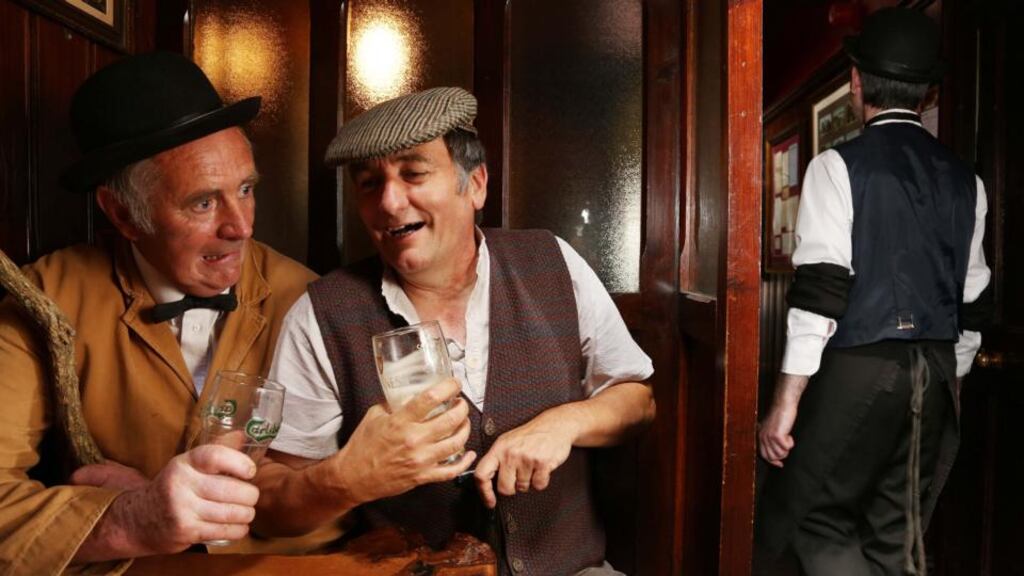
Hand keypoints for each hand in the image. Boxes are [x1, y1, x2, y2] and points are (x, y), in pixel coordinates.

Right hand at [74, 444, 259, 559]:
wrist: (138, 519)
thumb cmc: (174, 487)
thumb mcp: (189, 464)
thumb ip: (216, 450)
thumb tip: (243, 435)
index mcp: (184, 463)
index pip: (215, 456)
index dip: (239, 462)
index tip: (251, 471)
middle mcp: (181, 484)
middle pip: (231, 489)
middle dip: (250, 495)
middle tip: (252, 497)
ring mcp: (182, 510)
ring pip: (231, 513)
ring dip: (247, 514)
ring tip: (247, 512)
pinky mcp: (186, 531)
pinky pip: (224, 531)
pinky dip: (238, 530)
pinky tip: (239, 526)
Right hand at [331, 377, 475, 504]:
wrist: (353, 477)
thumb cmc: (362, 446)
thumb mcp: (374, 416)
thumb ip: (393, 404)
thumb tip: (408, 393)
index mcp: (401, 422)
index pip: (431, 399)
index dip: (448, 387)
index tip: (454, 383)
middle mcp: (414, 440)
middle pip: (451, 420)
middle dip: (462, 408)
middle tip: (461, 403)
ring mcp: (421, 460)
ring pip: (456, 443)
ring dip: (465, 430)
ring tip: (464, 422)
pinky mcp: (423, 477)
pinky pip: (451, 470)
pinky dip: (464, 462)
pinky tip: (469, 453)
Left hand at [474, 410, 577, 508]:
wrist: (554, 425)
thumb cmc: (530, 435)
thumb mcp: (508, 442)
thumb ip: (497, 460)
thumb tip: (488, 482)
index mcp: (499, 448)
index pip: (482, 474)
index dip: (484, 492)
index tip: (490, 502)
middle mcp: (510, 453)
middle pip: (504, 488)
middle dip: (512, 488)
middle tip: (519, 477)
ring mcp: (526, 458)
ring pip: (523, 488)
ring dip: (528, 482)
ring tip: (532, 466)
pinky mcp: (542, 463)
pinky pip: (538, 485)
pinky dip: (541, 481)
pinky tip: (542, 468)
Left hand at [757, 373, 807, 467]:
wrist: (783, 405)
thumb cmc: (780, 416)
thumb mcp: (771, 429)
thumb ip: (771, 441)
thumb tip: (776, 457)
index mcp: (759, 436)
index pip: (764, 455)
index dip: (773, 461)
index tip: (780, 464)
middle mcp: (762, 438)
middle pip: (773, 457)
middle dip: (782, 454)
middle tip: (786, 445)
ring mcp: (768, 437)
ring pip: (780, 454)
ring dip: (787, 448)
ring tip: (787, 438)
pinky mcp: (776, 435)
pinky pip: (786, 447)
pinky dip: (790, 443)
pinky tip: (789, 435)